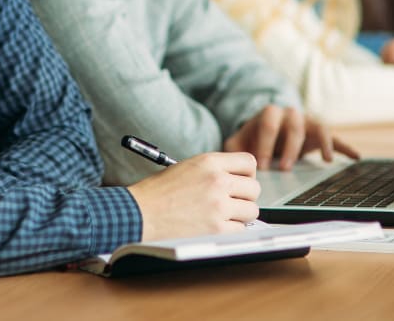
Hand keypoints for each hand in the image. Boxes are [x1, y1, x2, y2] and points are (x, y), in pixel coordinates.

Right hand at [127, 152, 260, 241]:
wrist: (139, 214)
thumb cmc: (157, 193)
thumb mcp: (186, 167)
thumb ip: (212, 169)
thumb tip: (236, 178)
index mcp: (209, 162)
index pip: (249, 162)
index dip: (247, 173)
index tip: (242, 181)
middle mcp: (217, 181)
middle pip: (254, 188)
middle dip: (245, 196)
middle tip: (232, 202)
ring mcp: (218, 206)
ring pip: (252, 210)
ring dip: (240, 215)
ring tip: (222, 215)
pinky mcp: (216, 229)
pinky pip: (241, 229)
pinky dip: (231, 230)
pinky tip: (215, 226)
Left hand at [223, 105, 359, 170]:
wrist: (268, 132)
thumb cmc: (253, 140)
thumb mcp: (239, 143)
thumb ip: (232, 149)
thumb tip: (229, 162)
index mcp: (269, 114)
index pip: (267, 124)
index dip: (264, 144)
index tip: (261, 167)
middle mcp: (290, 114)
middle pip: (293, 125)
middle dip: (289, 147)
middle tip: (284, 169)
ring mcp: (308, 121)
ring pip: (317, 127)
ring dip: (320, 144)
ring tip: (326, 160)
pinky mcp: (320, 132)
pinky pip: (335, 136)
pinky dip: (345, 146)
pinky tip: (355, 157)